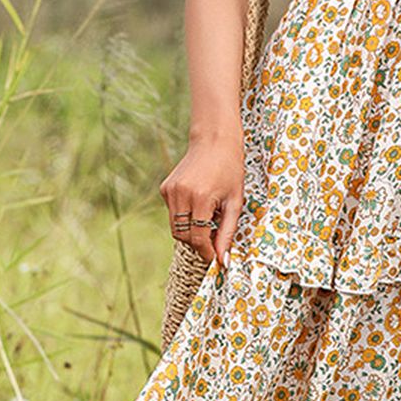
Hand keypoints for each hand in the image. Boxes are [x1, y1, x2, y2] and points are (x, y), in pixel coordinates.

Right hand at [159, 133, 244, 267]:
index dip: (207, 252)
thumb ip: (227, 233)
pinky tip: (198, 203)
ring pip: (176, 228)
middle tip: (213, 239)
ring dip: (190, 231)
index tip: (215, 259)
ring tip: (208, 218)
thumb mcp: (235, 203)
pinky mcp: (165, 188)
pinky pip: (173, 214)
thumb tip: (222, 260)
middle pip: (184, 236)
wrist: (214, 141)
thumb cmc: (230, 171)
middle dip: (198, 244)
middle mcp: (181, 194)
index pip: (198, 238)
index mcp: (200, 198)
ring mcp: (170, 191)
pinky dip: (185, 217)